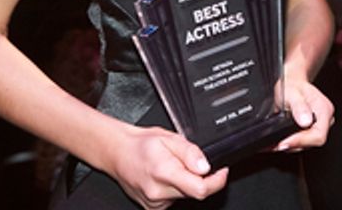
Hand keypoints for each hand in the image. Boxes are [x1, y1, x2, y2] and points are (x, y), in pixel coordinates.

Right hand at [107, 125, 227, 208]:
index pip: (200, 189)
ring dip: (186, 183)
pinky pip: (174, 200)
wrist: (119, 153)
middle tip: (188, 162)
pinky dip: (176, 189)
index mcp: (164, 172)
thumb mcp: (170, 138)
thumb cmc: (142, 144)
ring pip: (184, 196)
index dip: (217, 181)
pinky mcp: (153, 208)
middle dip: (199, 177)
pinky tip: (165, 177)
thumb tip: (205, 168)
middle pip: (194, 192)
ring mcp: (155, 203)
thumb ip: (190, 152)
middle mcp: (158, 192)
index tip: (222, 171)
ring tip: (172, 167)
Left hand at [275, 76, 334, 151]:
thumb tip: (306, 122)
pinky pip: (304, 140)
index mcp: (324, 109)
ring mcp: (319, 125)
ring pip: (307, 143)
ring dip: (291, 144)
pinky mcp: (312, 130)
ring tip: (276, 143)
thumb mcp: (291, 92)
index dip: (301, 141)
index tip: (284, 142)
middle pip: (312, 141)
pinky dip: (292, 142)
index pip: (318, 135)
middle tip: (276, 144)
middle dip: (293, 144)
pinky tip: (282, 140)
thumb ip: (299, 106)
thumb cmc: (292, 84)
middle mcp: (325, 119)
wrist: (291, 82)